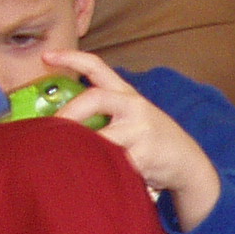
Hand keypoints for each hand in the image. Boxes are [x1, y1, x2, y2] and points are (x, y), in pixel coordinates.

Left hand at [47, 49, 221, 228]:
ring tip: (62, 159)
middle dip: (68, 113)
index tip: (46, 56)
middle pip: (95, 98)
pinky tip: (91, 177)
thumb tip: (61, 122)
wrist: (188, 163)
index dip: (71, 58)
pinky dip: (98, 170)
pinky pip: (112, 162)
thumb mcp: (133, 117)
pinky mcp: (144, 155)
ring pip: (100, 136)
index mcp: (127, 94)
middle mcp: (134, 107)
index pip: (98, 67)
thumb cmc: (152, 140)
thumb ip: (106, 113)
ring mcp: (140, 130)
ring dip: (80, 148)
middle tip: (48, 130)